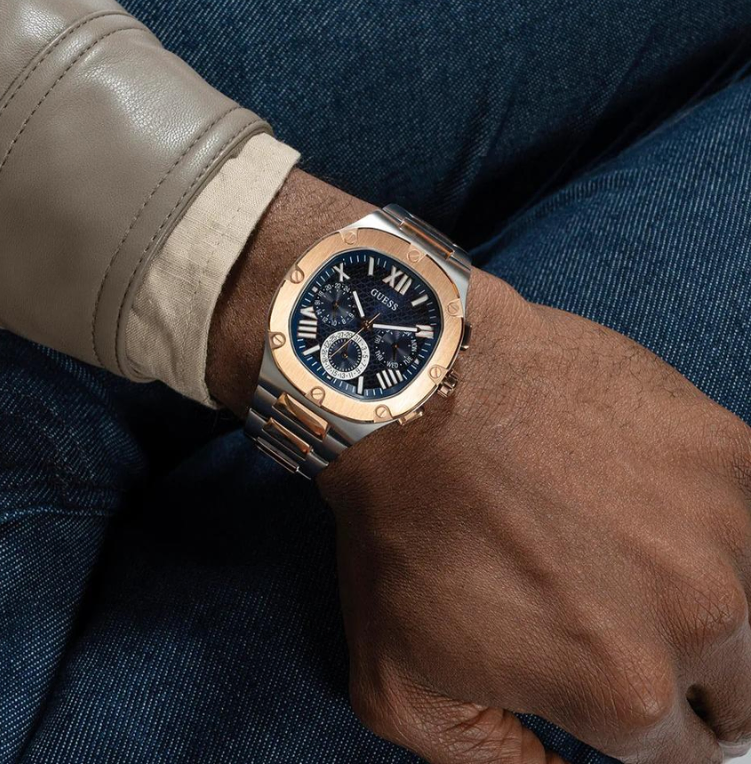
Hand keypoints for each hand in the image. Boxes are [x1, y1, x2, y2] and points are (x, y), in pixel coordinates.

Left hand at [208, 172, 750, 762]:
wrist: (417, 390)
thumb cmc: (401, 522)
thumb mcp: (401, 687)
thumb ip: (492, 762)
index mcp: (626, 689)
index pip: (680, 755)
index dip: (645, 729)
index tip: (622, 688)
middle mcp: (701, 613)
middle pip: (738, 691)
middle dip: (691, 678)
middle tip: (625, 623)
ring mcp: (723, 521)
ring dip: (703, 593)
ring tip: (631, 552)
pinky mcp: (724, 446)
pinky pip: (748, 513)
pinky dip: (710, 521)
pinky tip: (652, 500)